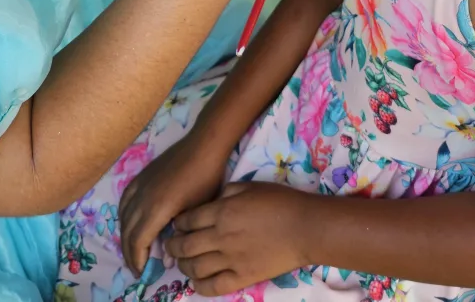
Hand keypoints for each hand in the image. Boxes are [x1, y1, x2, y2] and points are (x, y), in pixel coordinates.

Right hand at [120, 134, 227, 276]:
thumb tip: (168, 257)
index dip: (137, 260)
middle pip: (127, 232)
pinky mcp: (141, 176)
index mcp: (156, 209)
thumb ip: (179, 236)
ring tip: (132, 249)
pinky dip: (123, 215)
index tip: (143, 274)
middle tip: (137, 268)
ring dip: (125, 235)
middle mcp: (142, 198)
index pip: (138, 242)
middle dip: (129, 253)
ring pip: (123, 216)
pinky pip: (124, 200)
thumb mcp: (195, 212)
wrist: (204, 146)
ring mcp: (139, 185)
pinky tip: (129, 221)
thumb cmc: (205, 179)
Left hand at [165, 182, 311, 294]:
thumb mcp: (249, 186)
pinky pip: (213, 287)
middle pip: (185, 245)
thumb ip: (226, 193)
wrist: (304, 227)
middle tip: (171, 245)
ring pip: (195, 267)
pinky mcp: (242, 277)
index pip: (188, 219)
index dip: (178, 223)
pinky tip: (196, 281)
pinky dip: (199, 286)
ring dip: (183, 265)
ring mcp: (230, 259)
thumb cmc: (279, 201)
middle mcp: (220, 236)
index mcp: (222, 211)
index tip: (176, 224)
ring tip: (181, 262)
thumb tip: (212, 202)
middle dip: (173, 245)